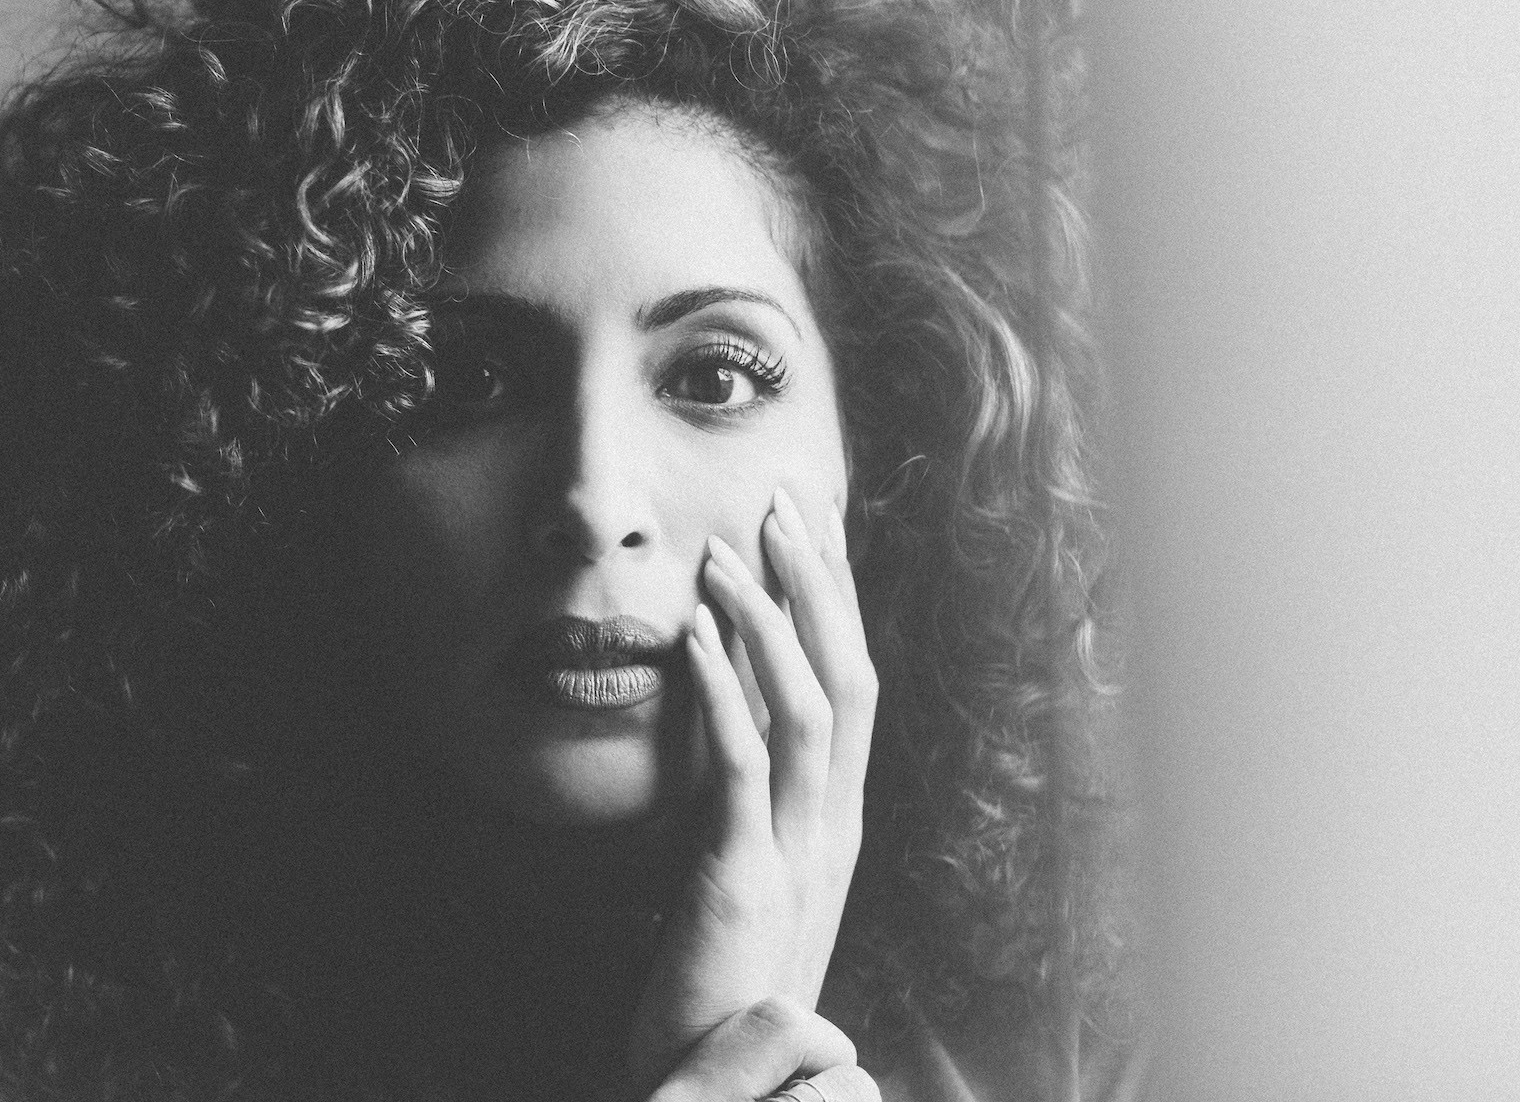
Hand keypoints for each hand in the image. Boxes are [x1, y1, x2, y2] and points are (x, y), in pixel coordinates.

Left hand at [629, 488, 878, 1091]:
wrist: (719, 1085)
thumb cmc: (718, 978)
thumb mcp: (738, 866)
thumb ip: (741, 791)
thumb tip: (719, 702)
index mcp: (834, 817)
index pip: (850, 684)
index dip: (834, 600)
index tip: (806, 524)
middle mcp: (834, 826)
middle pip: (851, 677)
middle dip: (820, 583)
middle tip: (783, 500)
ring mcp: (800, 853)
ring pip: (814, 708)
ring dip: (773, 619)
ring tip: (731, 550)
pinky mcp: (746, 882)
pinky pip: (744, 767)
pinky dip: (723, 690)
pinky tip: (692, 632)